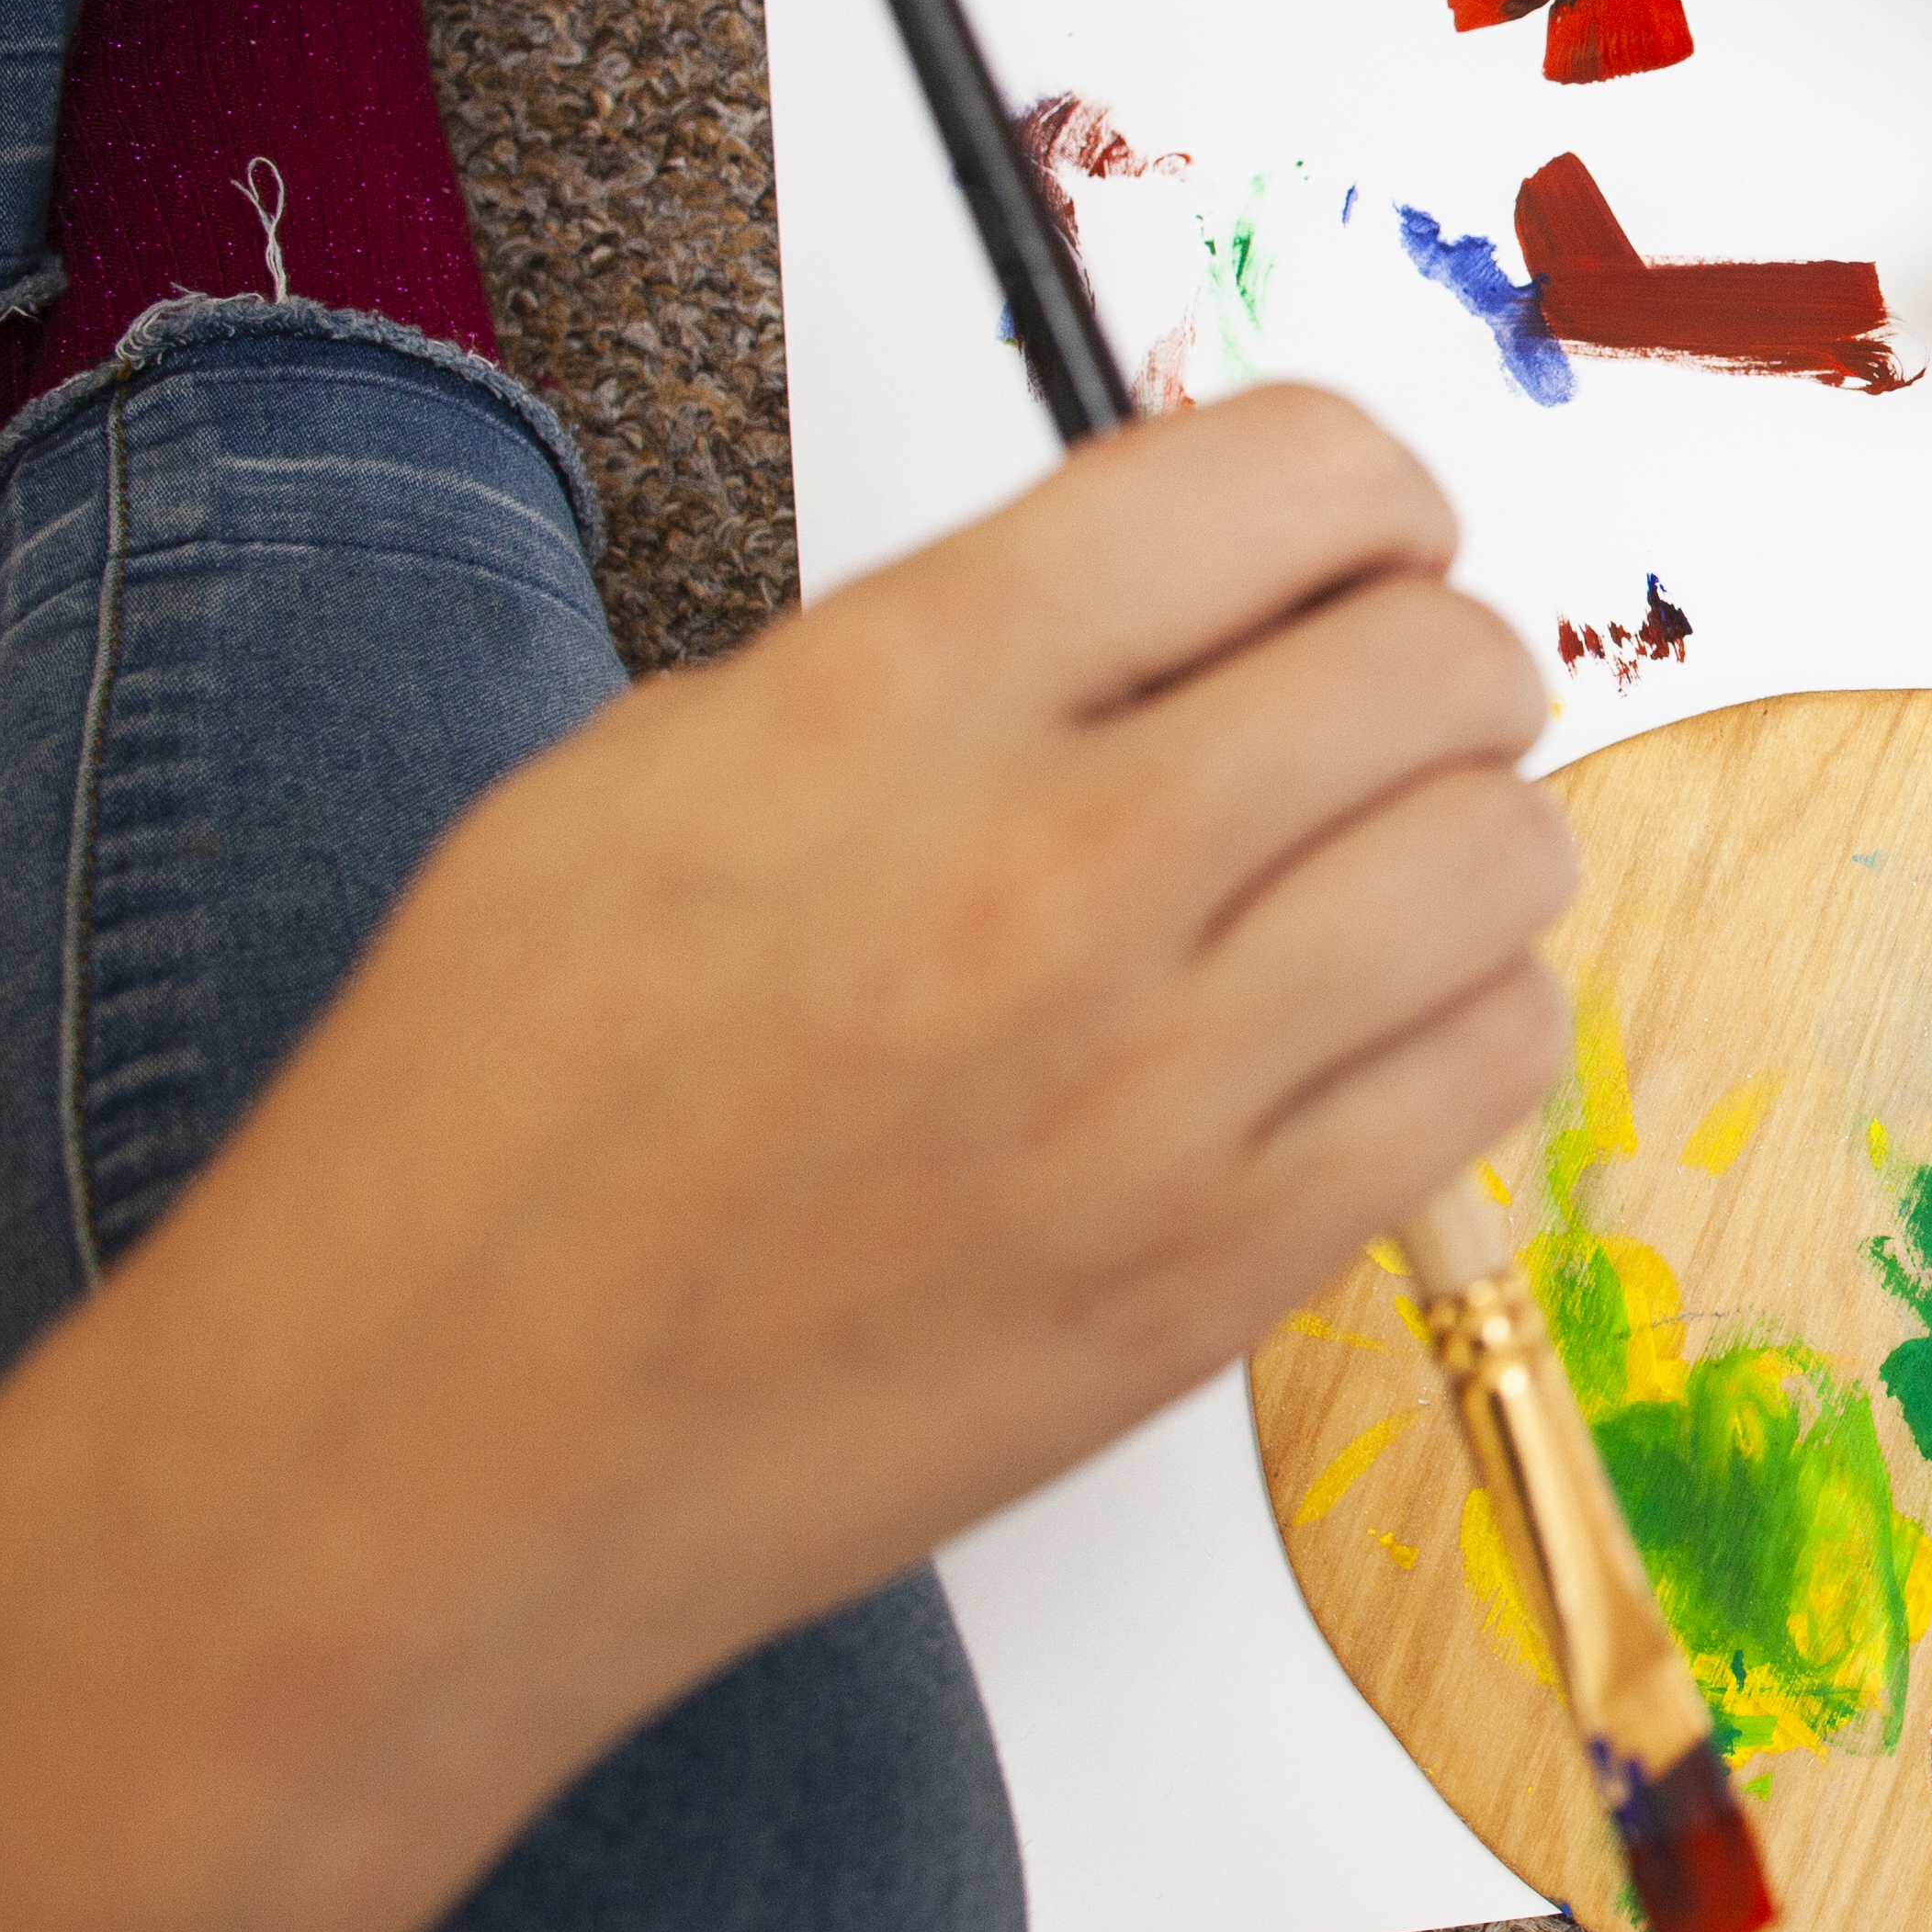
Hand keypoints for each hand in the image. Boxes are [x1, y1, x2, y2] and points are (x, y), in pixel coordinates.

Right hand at [0, 389, 1572, 1931]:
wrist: (426, 1453)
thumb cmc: (503, 1117)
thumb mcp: (659, 768)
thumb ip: (948, 648)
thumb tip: (1191, 590)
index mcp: (894, 707)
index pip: (1287, 479)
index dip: (1362, 490)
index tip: (1354, 536)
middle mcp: (1053, 875)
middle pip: (1438, 661)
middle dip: (1426, 657)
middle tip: (1360, 708)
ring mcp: (1158, 1089)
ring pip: (1505, 852)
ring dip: (1456, 836)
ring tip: (1348, 876)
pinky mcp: (1224, 1268)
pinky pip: (1492, 1062)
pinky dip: (1458, 1017)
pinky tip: (1346, 1028)